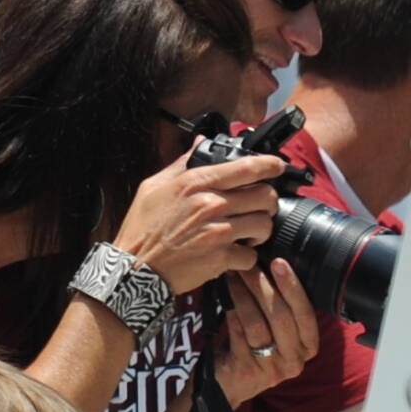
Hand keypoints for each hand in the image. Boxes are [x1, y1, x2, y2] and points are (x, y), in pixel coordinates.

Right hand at [110, 146, 283, 294]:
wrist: (134, 268)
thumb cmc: (142, 228)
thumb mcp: (153, 188)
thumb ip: (181, 164)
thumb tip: (201, 143)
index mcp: (194, 183)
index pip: (246, 167)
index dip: (270, 165)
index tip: (276, 167)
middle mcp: (210, 204)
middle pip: (265, 195)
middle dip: (267, 202)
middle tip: (258, 208)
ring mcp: (218, 232)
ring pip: (265, 224)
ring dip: (260, 229)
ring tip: (247, 233)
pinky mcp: (221, 258)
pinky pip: (252, 255)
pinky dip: (245, 257)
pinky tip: (233, 254)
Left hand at [214, 260, 319, 405]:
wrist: (228, 384)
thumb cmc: (253, 349)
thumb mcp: (276, 333)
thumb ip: (281, 309)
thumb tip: (271, 266)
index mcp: (308, 347)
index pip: (306, 314)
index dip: (293, 287)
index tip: (279, 262)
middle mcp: (295, 359)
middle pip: (281, 316)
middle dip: (264, 286)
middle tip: (248, 264)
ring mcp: (271, 367)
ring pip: (257, 323)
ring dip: (243, 294)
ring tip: (233, 275)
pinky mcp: (246, 369)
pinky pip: (238, 332)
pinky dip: (231, 310)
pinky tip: (223, 294)